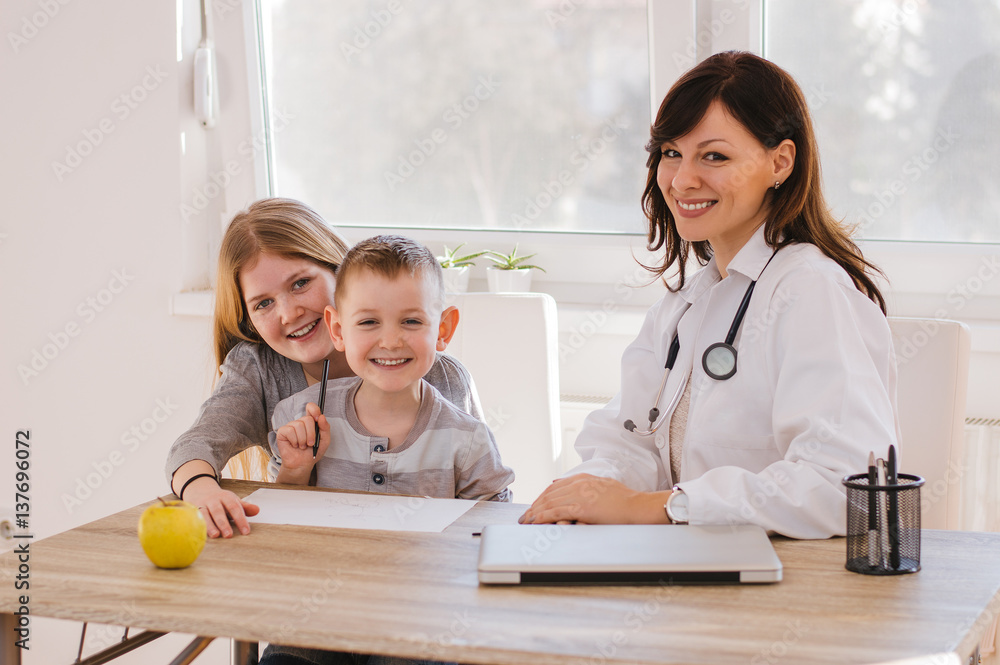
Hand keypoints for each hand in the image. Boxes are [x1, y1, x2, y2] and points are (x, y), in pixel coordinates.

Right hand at [181, 476, 259, 537]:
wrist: (200, 490)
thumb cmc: (221, 500)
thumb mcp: (233, 501)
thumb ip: (244, 507)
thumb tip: (257, 510)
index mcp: (226, 497)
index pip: (234, 508)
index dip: (241, 520)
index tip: (246, 532)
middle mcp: (213, 500)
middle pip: (219, 511)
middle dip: (224, 523)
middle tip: (229, 535)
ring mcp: (202, 505)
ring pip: (205, 515)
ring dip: (210, 525)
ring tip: (215, 535)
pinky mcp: (192, 510)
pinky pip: (194, 517)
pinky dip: (197, 525)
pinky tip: (201, 534)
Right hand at [274, 402, 329, 483]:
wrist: (302, 464)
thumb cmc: (313, 452)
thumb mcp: (324, 441)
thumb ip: (325, 428)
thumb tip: (321, 416)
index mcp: (311, 422)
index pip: (311, 408)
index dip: (314, 409)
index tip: (317, 417)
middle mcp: (300, 422)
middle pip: (307, 419)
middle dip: (311, 434)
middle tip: (310, 444)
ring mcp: (291, 426)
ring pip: (298, 425)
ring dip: (303, 440)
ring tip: (302, 446)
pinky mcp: (282, 432)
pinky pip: (290, 431)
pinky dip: (294, 441)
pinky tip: (294, 445)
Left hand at [518, 474, 667, 524]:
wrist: (637, 506)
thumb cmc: (624, 500)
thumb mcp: (602, 485)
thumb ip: (583, 485)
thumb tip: (561, 484)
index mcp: (582, 479)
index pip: (554, 488)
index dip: (541, 498)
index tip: (533, 508)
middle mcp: (578, 484)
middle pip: (548, 495)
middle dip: (534, 506)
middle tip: (524, 517)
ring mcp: (579, 494)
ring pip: (549, 502)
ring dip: (535, 513)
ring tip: (526, 522)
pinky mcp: (581, 506)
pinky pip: (556, 511)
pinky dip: (542, 517)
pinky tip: (535, 521)